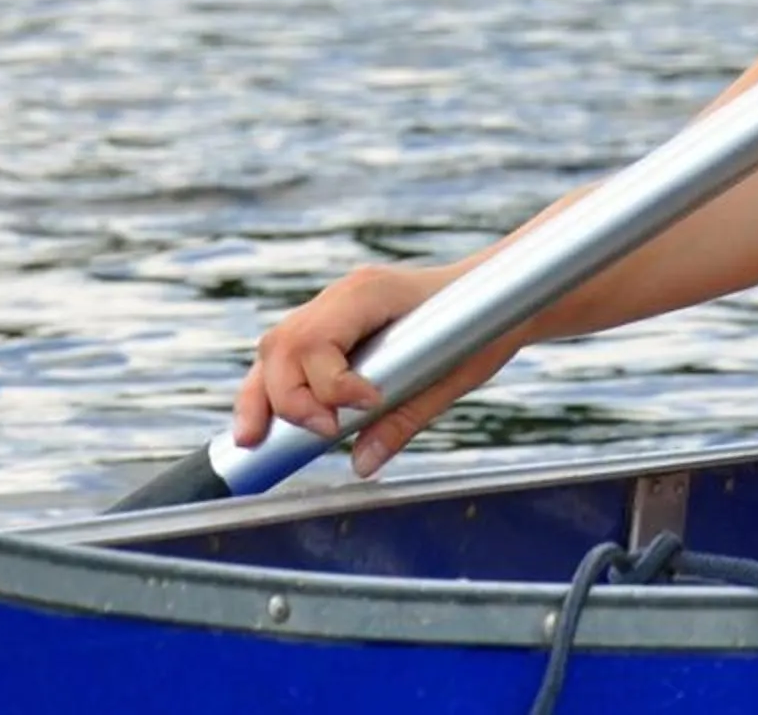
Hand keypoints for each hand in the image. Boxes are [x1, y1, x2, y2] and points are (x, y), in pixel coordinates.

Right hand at [229, 260, 516, 478]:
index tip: (365, 408)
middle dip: (284, 399)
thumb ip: (403, 420)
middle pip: (281, 345)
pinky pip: (288, 355)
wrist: (500, 293)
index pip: (316, 339)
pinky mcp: (333, 326)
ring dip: (263, 397)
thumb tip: (360, 465)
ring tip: (257, 441)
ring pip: (274, 349)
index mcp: (369, 292)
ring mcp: (332, 306)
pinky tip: (270, 423)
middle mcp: (341, 295)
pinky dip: (276, 389)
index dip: (327, 384)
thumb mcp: (453, 376)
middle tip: (322, 436)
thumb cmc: (484, 325)